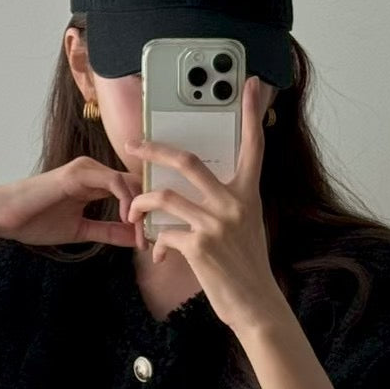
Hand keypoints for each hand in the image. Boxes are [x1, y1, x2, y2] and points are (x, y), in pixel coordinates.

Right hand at [0, 157, 142, 248]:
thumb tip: (136, 239)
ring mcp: (88, 169)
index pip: (133, 191)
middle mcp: (95, 171)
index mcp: (96, 183)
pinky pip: (114, 182)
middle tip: (153, 237)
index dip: (146, 213)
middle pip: (137, 184)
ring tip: (142, 234)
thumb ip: (109, 232)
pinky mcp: (79, 173)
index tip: (150, 239)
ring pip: (130, 182)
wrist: (4, 216)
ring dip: (141, 209)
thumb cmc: (35, 221)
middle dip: (149, 210)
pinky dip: (127, 201)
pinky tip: (128, 220)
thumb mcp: (81, 230)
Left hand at [122, 75, 282, 331]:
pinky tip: (161, 256)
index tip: (250, 83)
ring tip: (134, 212)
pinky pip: (164, 235)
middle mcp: (234, 203)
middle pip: (187, 161)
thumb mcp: (247, 228)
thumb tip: (197, 197)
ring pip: (164, 197)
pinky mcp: (199, 246)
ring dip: (141, 204)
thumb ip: (227, 206)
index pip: (253, 146)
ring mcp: (216, 223)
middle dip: (155, 149)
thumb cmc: (248, 269)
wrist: (255, 305)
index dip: (251, 112)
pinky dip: (157, 244)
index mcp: (248, 194)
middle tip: (135, 145)